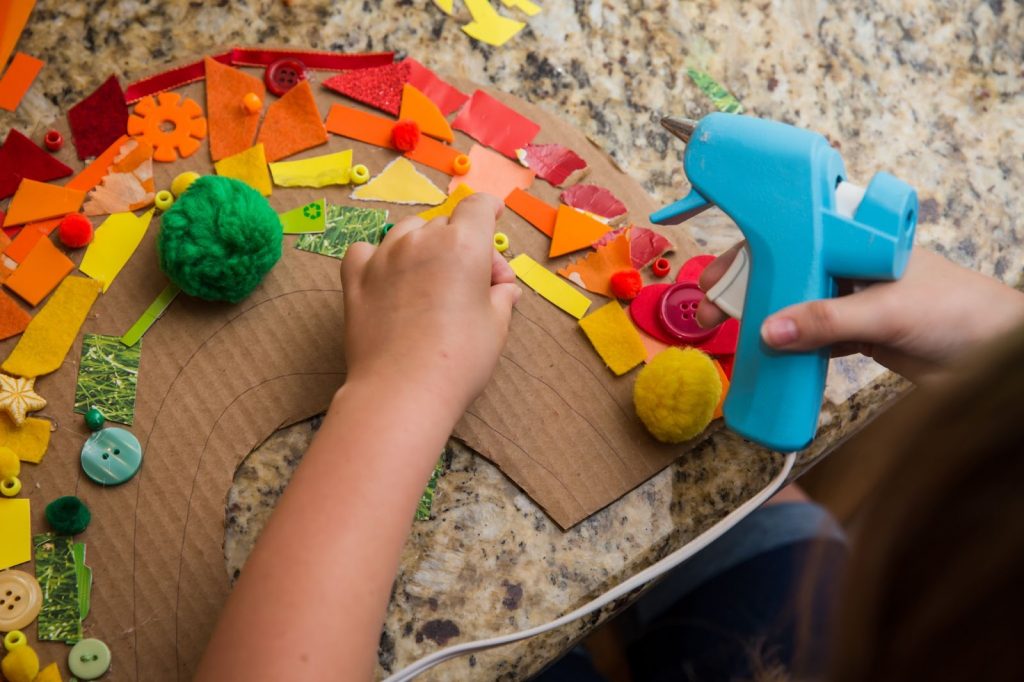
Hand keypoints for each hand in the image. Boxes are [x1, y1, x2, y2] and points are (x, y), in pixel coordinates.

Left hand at [340, 194, 520, 416]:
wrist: (402, 390)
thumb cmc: (460, 359)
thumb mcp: (496, 327)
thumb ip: (500, 299)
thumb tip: (505, 290)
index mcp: (463, 244)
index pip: (477, 207)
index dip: (489, 209)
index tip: (494, 214)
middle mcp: (421, 240)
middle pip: (445, 225)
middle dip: (464, 247)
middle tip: (477, 286)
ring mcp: (384, 257)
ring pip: (406, 232)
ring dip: (423, 247)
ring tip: (431, 280)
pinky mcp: (355, 278)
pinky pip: (365, 251)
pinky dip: (378, 257)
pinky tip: (387, 277)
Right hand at [697, 245, 1023, 383]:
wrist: (997, 359)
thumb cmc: (959, 312)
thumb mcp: (886, 310)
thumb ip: (826, 322)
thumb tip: (767, 332)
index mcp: (856, 240)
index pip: (794, 231)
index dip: (754, 244)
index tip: (719, 265)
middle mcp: (849, 266)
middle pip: (786, 269)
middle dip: (747, 285)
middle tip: (709, 306)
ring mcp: (852, 301)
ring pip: (794, 304)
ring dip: (762, 317)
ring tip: (726, 329)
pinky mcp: (857, 334)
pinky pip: (810, 337)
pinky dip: (787, 346)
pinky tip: (764, 354)